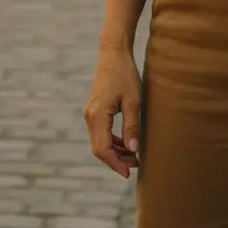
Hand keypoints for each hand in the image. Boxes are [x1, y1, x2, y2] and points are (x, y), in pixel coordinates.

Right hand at [83, 48, 141, 178]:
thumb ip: (132, 126)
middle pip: (100, 148)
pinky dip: (112, 141)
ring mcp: (90, 114)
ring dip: (115, 151)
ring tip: (134, 155)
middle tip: (137, 164)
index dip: (115, 164)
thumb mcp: (133, 101)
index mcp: (97, 116)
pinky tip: (126, 143)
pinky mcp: (94, 110)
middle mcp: (89, 117)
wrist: (113, 54)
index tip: (129, 172)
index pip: (103, 150)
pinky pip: (101, 132)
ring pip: (100, 142)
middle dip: (117, 159)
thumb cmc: (125, 75)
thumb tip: (134, 151)